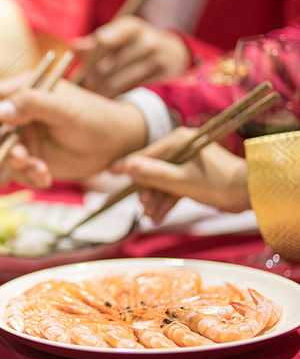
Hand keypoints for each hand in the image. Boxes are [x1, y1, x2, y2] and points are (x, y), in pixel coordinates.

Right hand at [0, 75, 147, 187]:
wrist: (116, 146)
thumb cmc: (95, 118)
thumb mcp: (65, 110)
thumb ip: (33, 105)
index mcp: (26, 89)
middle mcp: (20, 112)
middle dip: (5, 149)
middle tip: (23, 160)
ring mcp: (24, 135)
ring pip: (3, 154)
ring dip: (18, 167)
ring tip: (41, 173)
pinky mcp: (30, 156)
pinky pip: (16, 170)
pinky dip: (27, 177)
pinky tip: (45, 179)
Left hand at [72, 16, 190, 96]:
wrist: (172, 54)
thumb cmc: (133, 47)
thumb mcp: (117, 40)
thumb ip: (94, 44)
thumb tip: (72, 45)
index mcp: (129, 27)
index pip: (102, 42)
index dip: (90, 60)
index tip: (84, 73)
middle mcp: (146, 38)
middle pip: (107, 65)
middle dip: (95, 79)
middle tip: (89, 87)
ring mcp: (157, 56)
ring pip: (118, 81)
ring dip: (104, 90)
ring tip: (99, 94)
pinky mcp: (163, 76)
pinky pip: (132, 90)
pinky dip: (120, 96)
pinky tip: (115, 98)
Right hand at [109, 127, 249, 222]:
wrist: (249, 194)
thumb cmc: (217, 183)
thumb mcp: (181, 181)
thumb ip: (153, 174)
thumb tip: (129, 167)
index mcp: (180, 141)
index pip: (147, 153)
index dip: (129, 165)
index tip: (110, 172)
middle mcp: (183, 148)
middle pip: (154, 169)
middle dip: (147, 191)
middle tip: (143, 207)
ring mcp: (188, 162)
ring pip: (163, 181)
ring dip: (157, 200)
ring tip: (152, 217)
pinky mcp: (193, 176)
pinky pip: (173, 187)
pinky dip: (167, 201)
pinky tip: (159, 216)